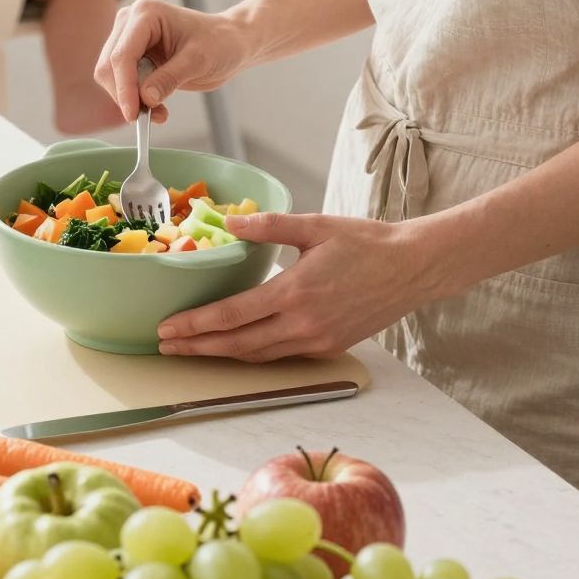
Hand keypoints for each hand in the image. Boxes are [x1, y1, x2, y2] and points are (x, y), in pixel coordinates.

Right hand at [94, 0, 249, 123]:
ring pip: (111, 77)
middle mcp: (130, 22)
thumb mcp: (199, 61)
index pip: (123, 55)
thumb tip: (145, 98)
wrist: (229, 43)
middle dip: (127, 96)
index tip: (134, 115)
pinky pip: (122, 82)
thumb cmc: (220, 42)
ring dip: (131, 100)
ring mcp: (128, 38)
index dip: (125, 88)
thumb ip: (170, 78)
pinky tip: (157, 106)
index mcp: (146, 14)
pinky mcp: (132, 55)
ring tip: (160, 112)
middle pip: (109, 67)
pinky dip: (134, 98)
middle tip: (152, 117)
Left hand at [156, 211, 433, 360]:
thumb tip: (230, 223)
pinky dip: (254, 353)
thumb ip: (269, 227)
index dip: (195, 325)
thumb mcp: (315, 225)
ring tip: (193, 350)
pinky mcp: (330, 347)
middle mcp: (303, 324)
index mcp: (295, 291)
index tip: (168, 328)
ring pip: (258, 355)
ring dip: (222, 355)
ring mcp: (317, 340)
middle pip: (237, 345)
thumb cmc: (367, 242)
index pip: (232, 316)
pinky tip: (237, 347)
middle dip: (198, 347)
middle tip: (165, 346)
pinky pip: (281, 355)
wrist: (413, 268)